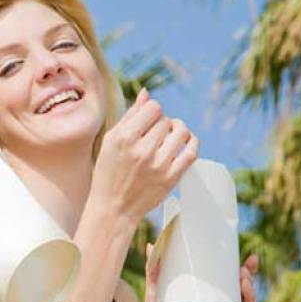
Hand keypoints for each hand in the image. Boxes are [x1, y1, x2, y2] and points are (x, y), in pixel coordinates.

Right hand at [91, 88, 198, 224]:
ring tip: (171, 135)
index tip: (147, 121)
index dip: (152, 111)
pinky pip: (191, 151)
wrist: (113, 208)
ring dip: (178, 129)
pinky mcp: (171, 178)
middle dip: (161, 123)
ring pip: (181, 132)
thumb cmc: (109, 172)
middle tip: (154, 134)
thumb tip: (147, 93)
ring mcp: (159, 165)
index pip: (153, 107)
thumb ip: (129, 116)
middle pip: (166, 120)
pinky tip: (185, 142)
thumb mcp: (110, 142)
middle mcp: (142, 150)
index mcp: (124, 138)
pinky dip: (191, 142)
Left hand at [138, 250, 276, 301]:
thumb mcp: (154, 296)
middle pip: (242, 294)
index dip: (244, 271)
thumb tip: (151, 245)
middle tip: (242, 269)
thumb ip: (153, 273)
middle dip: (248, 279)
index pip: (231, 284)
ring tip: (244, 282)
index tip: (249, 257)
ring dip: (251, 295)